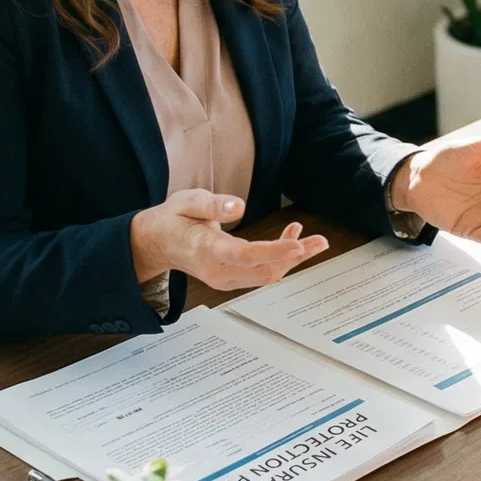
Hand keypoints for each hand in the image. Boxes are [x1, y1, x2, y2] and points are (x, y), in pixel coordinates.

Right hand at [129, 189, 327, 289]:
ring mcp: (225, 279)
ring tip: (316, 240)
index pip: (245, 255)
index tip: (298, 244)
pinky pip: (262, 271)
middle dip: (295, 257)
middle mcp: (218, 271)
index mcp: (206, 249)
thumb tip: (238, 205)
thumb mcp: (187, 201)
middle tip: (321, 241)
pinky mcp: (233, 278)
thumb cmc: (174, 219)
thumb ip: (212, 204)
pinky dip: (281, 257)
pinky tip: (294, 238)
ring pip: (267, 274)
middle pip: (264, 270)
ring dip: (293, 258)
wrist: (159, 242)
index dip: (274, 251)